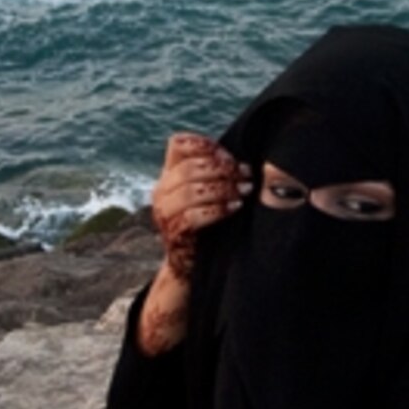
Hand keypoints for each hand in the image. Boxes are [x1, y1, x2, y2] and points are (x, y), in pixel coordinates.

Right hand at [139, 132, 249, 352]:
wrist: (191, 264)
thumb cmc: (207, 222)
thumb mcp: (207, 192)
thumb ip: (217, 173)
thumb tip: (247, 162)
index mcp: (169, 174)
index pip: (178, 144)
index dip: (204, 146)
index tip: (229, 158)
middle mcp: (161, 190)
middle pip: (188, 167)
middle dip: (222, 169)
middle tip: (246, 175)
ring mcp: (164, 212)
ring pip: (190, 190)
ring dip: (222, 188)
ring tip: (244, 191)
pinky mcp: (173, 233)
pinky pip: (194, 216)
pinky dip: (217, 209)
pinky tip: (235, 208)